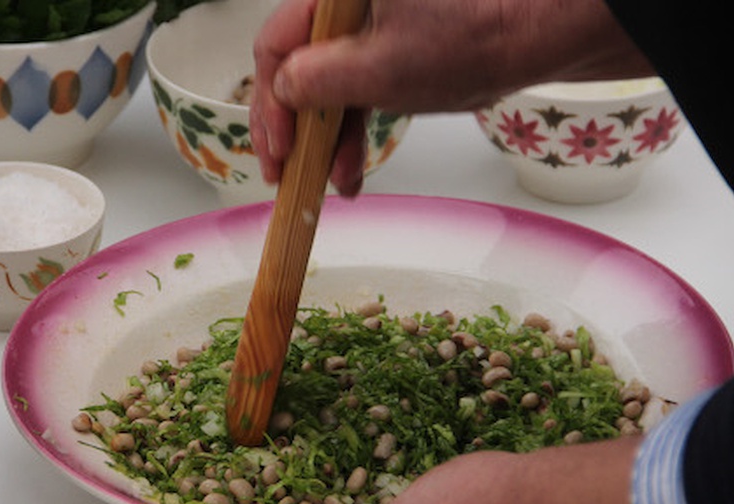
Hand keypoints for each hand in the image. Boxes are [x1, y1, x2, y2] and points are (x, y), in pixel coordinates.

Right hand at [250, 0, 654, 195]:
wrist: (537, 36)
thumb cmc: (466, 44)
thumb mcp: (377, 70)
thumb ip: (314, 80)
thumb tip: (281, 92)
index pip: (276, 45)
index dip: (269, 103)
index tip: (277, 150)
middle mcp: (346, 6)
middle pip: (299, 69)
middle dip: (295, 129)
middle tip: (287, 176)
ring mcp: (371, 27)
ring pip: (328, 87)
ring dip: (325, 139)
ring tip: (333, 183)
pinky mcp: (394, 48)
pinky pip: (357, 90)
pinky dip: (352, 130)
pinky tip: (351, 168)